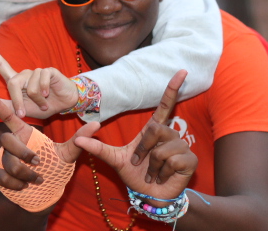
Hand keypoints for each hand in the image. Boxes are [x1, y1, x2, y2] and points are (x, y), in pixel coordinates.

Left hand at [0, 37, 77, 118]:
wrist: (64, 105)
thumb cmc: (42, 107)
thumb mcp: (20, 110)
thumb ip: (2, 105)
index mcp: (16, 81)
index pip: (1, 64)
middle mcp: (24, 74)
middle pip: (13, 83)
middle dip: (17, 101)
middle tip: (23, 114)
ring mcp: (36, 71)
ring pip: (29, 87)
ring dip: (37, 100)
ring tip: (44, 102)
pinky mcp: (48, 70)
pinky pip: (41, 81)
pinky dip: (44, 92)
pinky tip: (49, 94)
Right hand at [0, 88, 99, 190]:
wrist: (47, 192)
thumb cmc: (55, 168)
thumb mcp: (68, 153)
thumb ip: (79, 138)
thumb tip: (96, 123)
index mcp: (25, 133)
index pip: (9, 115)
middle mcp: (12, 143)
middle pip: (6, 139)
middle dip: (23, 153)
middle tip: (38, 162)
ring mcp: (4, 158)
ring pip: (7, 161)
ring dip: (24, 173)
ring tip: (37, 180)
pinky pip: (0, 175)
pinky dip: (14, 184)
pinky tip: (24, 187)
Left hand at [74, 70, 196, 200]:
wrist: (150, 196)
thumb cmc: (135, 176)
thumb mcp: (113, 159)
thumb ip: (97, 147)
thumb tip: (77, 139)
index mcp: (153, 130)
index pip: (164, 105)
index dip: (172, 88)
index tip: (181, 71)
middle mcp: (169, 134)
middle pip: (155, 129)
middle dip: (144, 149)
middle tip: (141, 164)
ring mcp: (182, 147)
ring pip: (163, 148)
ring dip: (152, 165)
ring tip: (153, 173)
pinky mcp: (190, 160)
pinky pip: (172, 161)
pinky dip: (162, 172)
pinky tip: (164, 177)